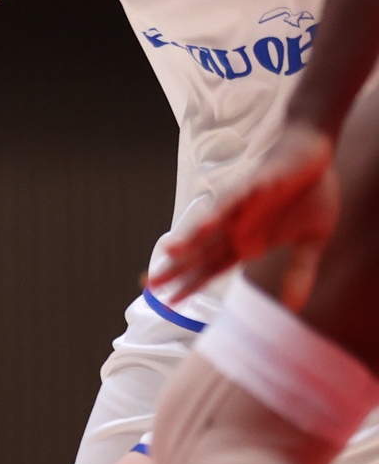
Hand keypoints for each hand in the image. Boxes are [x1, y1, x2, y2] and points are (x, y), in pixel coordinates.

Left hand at [152, 122, 339, 307]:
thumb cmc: (308, 198)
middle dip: (175, 267)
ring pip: (213, 221)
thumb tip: (295, 306)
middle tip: (148, 283)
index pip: (211, 267)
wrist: (314, 157)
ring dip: (193, 236)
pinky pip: (243, 194)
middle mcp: (236, 225)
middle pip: (200, 250)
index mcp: (245, 241)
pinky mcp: (258, 183)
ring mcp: (244, 204)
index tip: (169, 302)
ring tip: (171, 251)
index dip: (191, 284)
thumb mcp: (310, 241)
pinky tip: (215, 218)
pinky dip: (230, 205)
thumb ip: (299, 271)